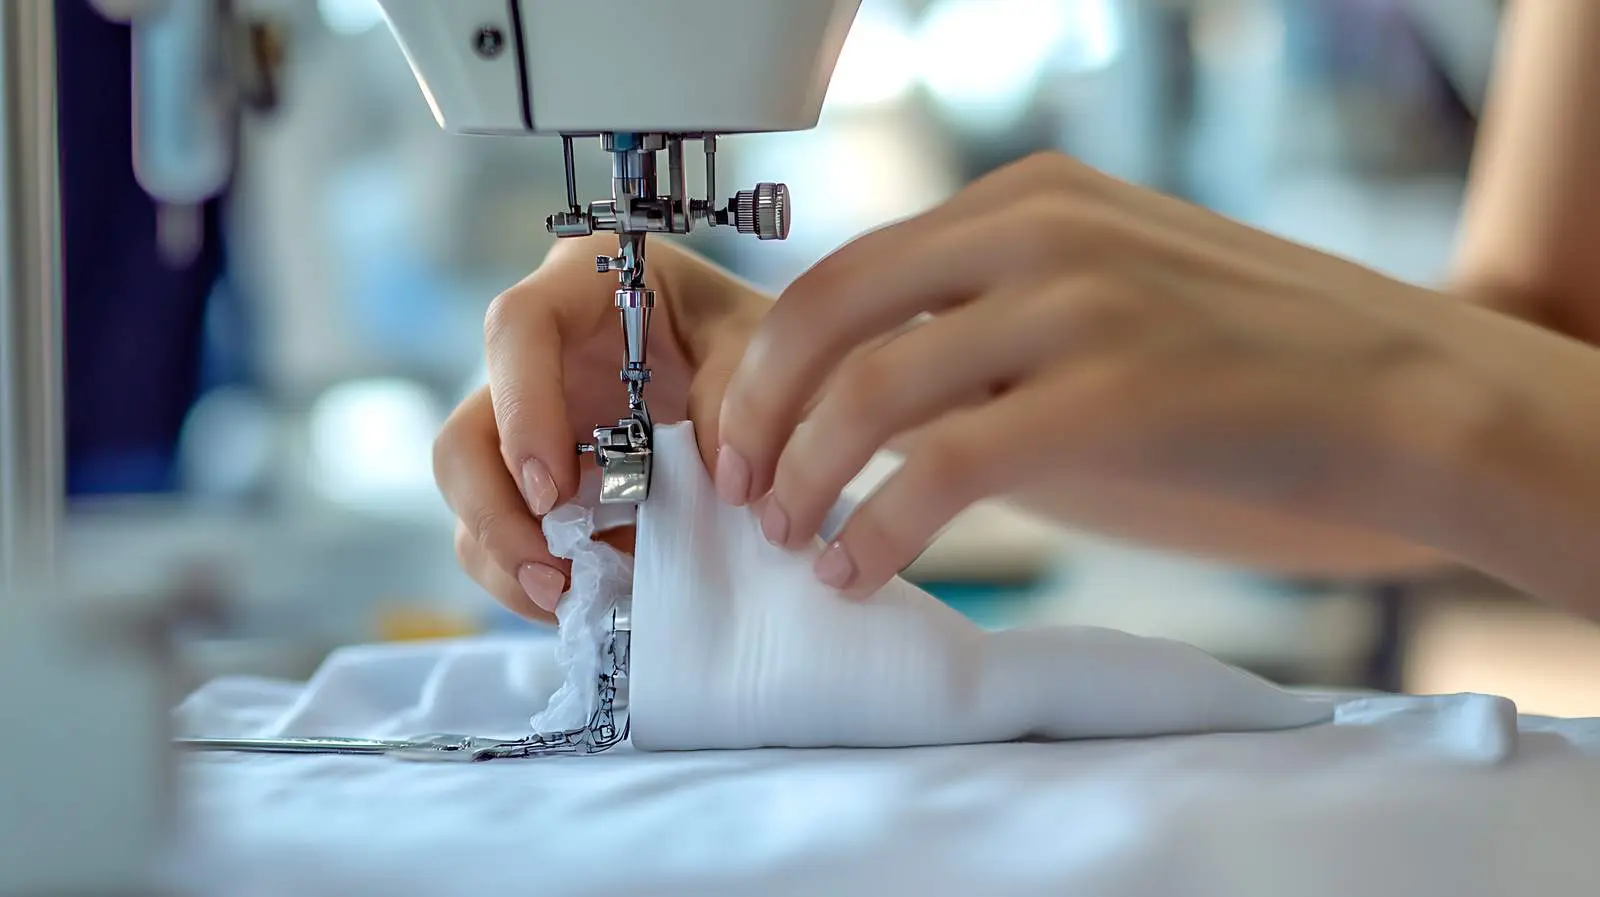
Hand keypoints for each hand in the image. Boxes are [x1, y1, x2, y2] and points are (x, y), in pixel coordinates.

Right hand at [433, 235, 768, 620]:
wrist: (762, 372)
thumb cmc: (748, 335)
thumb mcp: (757, 343)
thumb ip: (738, 391)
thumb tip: (720, 475)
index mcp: (582, 288)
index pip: (517, 329)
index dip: (523, 411)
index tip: (555, 491)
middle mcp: (536, 357)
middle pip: (465, 435)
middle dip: (495, 515)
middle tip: (554, 575)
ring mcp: (528, 423)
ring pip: (471, 497)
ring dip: (507, 560)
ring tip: (571, 601)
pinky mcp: (540, 478)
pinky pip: (503, 534)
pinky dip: (535, 576)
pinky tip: (589, 596)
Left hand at [715, 152, 1511, 595]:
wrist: (1396, 392)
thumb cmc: (1242, 359)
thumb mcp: (1101, 291)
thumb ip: (989, 314)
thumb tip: (865, 390)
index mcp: (1026, 198)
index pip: (843, 271)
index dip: (770, 363)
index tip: (743, 434)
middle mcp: (1036, 231)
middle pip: (828, 315)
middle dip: (760, 414)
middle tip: (740, 489)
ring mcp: (1073, 306)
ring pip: (869, 390)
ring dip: (805, 475)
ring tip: (792, 537)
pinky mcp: (1107, 399)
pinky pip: (941, 467)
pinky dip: (876, 525)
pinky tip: (858, 566)